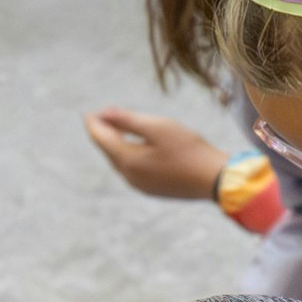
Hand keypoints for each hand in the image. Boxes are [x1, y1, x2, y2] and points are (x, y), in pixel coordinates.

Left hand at [83, 108, 231, 200]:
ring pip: (120, 161)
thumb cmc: (188, 149)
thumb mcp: (158, 127)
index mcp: (128, 161)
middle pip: (108, 151)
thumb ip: (128, 120)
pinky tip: (133, 148)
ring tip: (113, 130)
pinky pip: (131, 169)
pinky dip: (127, 155)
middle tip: (98, 118)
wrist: (213, 180)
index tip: (88, 112)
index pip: (102, 139)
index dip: (94, 123)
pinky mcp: (152, 189)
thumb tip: (104, 113)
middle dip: (102, 133)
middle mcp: (129, 176)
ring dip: (115, 145)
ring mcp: (140, 185)